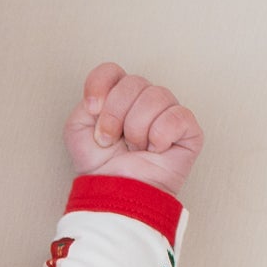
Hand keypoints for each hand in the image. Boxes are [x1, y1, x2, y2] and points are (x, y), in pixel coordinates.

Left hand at [64, 63, 203, 195]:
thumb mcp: (77, 131)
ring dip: (137, 129)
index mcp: (119, 97)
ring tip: (135, 148)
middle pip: (133, 82)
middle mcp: (145, 100)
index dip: (100, 85)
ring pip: (155, 96)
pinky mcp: (189, 130)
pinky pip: (176, 116)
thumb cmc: (100, 167)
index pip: (111, 70)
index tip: (93, 110)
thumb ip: (86, 102)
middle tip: (111, 140)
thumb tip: (105, 94)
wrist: (117, 195)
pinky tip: (155, 150)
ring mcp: (168, 112)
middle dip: (115, 115)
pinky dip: (160, 137)